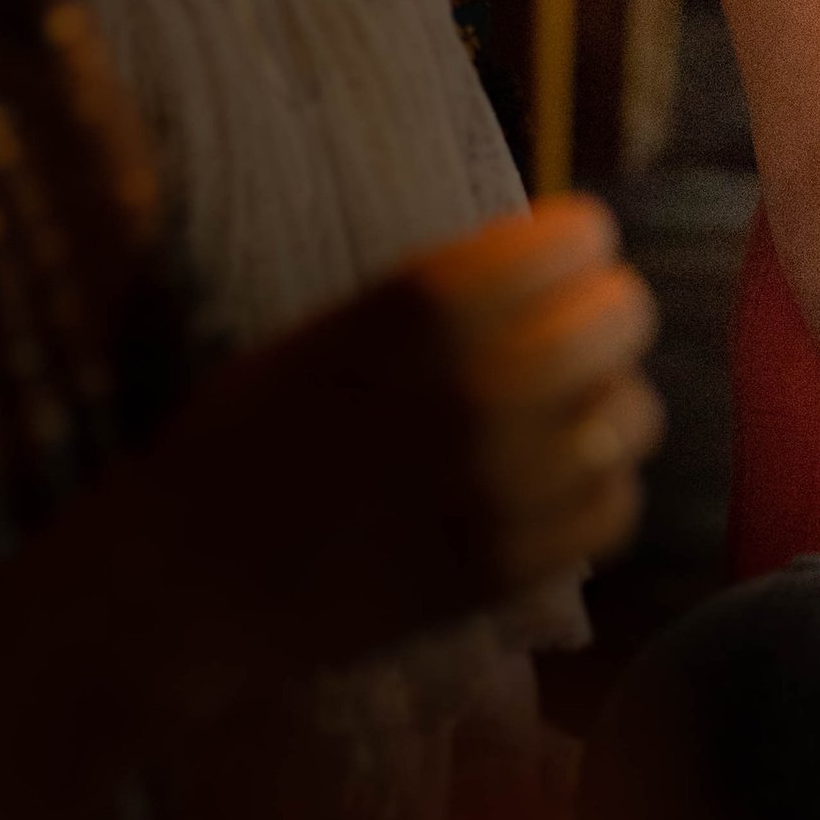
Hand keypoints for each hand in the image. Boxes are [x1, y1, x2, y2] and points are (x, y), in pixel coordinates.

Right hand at [155, 196, 663, 683]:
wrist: (187, 581)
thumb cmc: (248, 437)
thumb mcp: (338, 327)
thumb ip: (446, 296)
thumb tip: (558, 263)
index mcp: (424, 305)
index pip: (580, 238)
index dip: (578, 248)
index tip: (564, 263)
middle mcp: (478, 382)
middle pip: (623, 316)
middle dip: (601, 318)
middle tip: (573, 337)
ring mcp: (502, 480)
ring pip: (632, 413)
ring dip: (604, 406)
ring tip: (563, 419)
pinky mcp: (510, 565)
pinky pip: (614, 506)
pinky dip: (596, 491)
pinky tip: (552, 488)